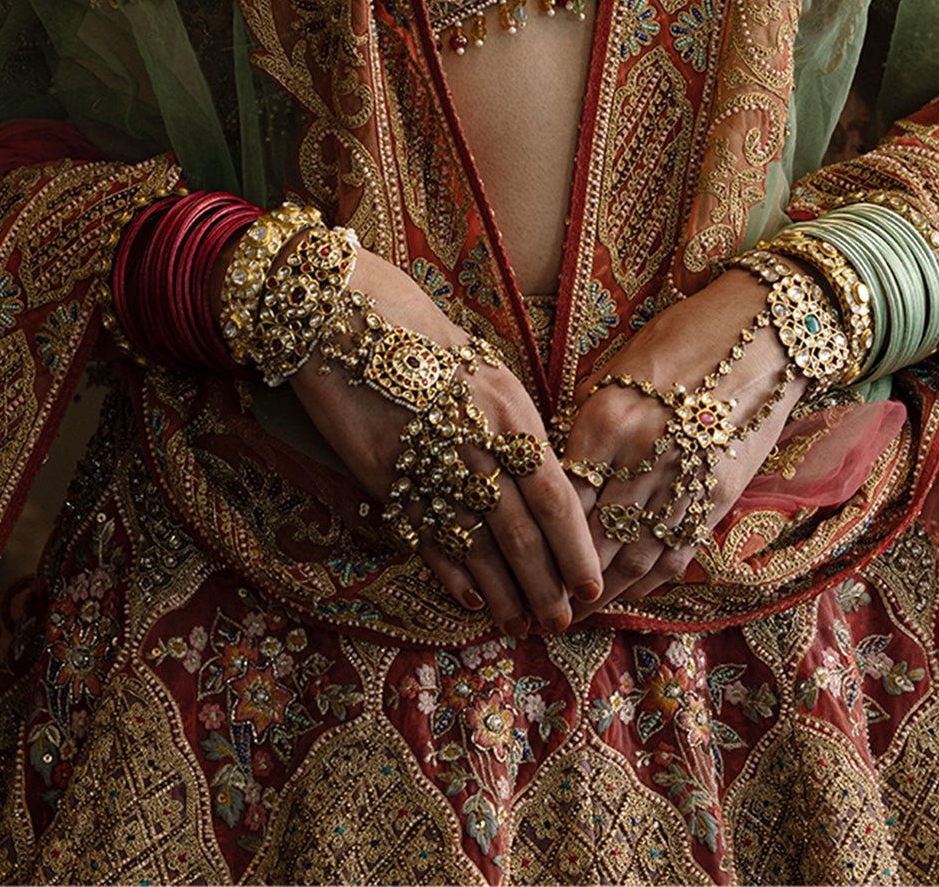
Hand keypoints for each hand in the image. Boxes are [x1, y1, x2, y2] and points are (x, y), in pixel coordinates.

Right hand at [289, 251, 601, 632]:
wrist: (346, 312)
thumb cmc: (424, 334)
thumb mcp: (486, 369)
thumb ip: (513, 425)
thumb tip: (541, 476)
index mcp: (510, 411)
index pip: (557, 497)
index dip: (576, 550)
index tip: (592, 587)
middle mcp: (476, 442)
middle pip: (522, 533)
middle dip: (546, 587)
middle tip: (562, 625)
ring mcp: (428, 462)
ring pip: (477, 546)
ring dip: (503, 594)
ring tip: (519, 626)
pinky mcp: (385, 476)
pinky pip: (427, 535)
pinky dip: (451, 574)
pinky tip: (471, 600)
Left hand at [561, 268, 805, 608]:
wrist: (766, 330)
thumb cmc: (683, 337)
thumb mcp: (619, 368)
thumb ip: (587, 422)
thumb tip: (560, 470)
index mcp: (606, 419)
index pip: (563, 498)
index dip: (540, 538)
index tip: (520, 561)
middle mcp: (642, 458)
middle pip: (593, 540)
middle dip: (564, 581)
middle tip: (539, 607)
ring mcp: (684, 482)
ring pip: (633, 559)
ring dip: (603, 595)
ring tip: (576, 613)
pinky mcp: (719, 497)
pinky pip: (676, 554)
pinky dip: (649, 582)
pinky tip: (627, 594)